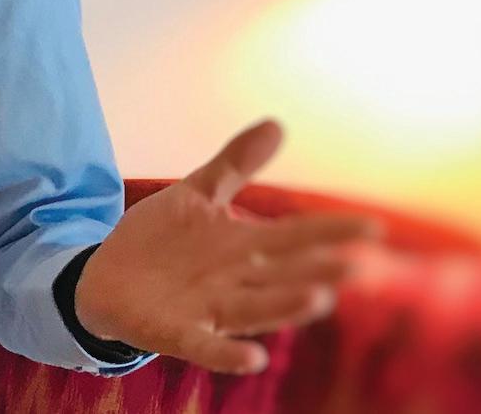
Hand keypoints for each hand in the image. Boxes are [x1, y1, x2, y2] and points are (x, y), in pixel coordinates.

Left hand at [75, 119, 381, 373]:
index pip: (294, 237)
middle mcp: (236, 281)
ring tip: (317, 299)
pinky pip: (206, 346)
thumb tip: (277, 123)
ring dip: (284, 307)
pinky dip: (227, 354)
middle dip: (317, 272)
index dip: (331, 232)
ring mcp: (209, 309)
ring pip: (255, 310)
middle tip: (356, 267)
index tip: (374, 226)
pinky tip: (252, 357)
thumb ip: (235, 165)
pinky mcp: (177, 333)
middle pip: (282, 276)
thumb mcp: (196, 194)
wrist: (105, 277)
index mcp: (243, 247)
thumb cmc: (162, 239)